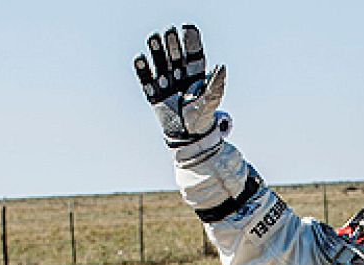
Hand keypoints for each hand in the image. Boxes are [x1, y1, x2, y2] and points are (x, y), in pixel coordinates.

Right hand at [134, 24, 229, 162]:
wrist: (187, 138)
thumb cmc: (201, 119)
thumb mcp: (210, 101)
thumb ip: (215, 84)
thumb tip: (222, 66)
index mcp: (196, 76)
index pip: (193, 55)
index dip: (191, 42)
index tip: (188, 28)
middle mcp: (180, 77)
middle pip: (176, 56)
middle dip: (173, 44)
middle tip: (170, 32)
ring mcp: (166, 85)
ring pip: (161, 64)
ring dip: (157, 51)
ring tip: (154, 38)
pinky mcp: (154, 95)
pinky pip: (146, 80)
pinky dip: (143, 70)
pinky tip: (140, 58)